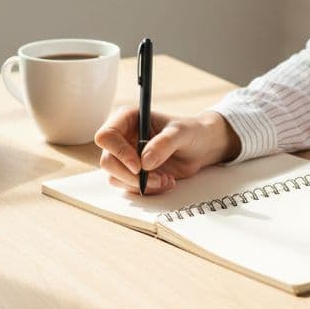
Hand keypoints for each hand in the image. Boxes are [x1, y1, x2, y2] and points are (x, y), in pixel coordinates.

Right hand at [94, 107, 240, 195]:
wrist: (202, 148)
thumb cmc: (191, 132)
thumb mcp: (181, 133)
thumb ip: (164, 144)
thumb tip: (144, 162)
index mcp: (128, 119)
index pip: (107, 135)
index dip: (118, 152)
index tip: (138, 165)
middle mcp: (123, 138)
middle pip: (107, 161)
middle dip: (130, 175)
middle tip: (155, 178)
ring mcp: (126, 157)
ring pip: (116, 177)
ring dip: (141, 184)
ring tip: (166, 179)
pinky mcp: (133, 173)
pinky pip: (129, 187)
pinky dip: (148, 189)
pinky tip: (166, 182)